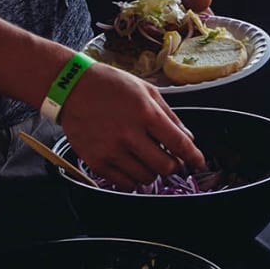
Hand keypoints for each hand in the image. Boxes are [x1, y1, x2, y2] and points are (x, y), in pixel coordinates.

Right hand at [56, 64, 205, 189]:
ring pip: (145, 178)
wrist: (71, 87)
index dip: (193, 157)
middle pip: (164, 167)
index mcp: (145, 113)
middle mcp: (129, 134)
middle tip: (171, 160)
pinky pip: (124, 184)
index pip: (178, 144)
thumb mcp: (146, 90)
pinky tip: (132, 166)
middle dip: (173, 166)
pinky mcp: (96, 161)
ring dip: (153, 172)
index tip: (198, 162)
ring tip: (148, 159)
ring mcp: (111, 150)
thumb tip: (187, 138)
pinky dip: (133, 179)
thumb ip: (169, 116)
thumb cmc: (110, 85)